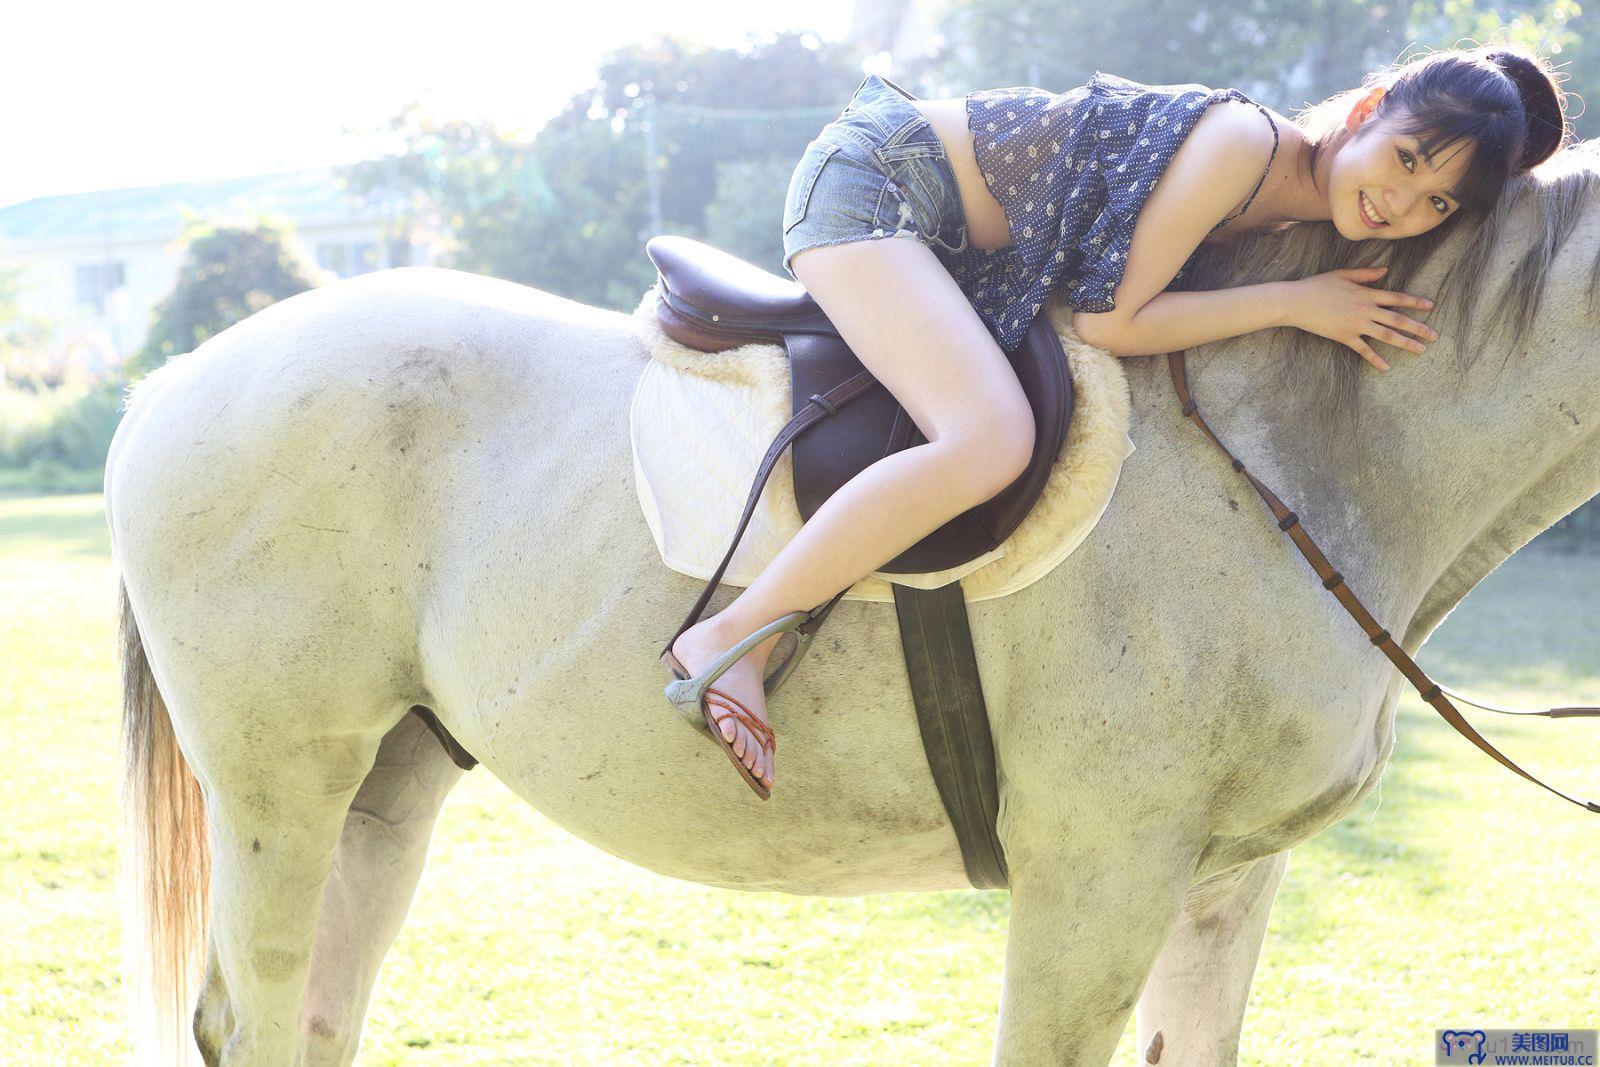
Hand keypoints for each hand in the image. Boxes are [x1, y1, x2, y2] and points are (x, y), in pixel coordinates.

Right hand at [1286, 266, 1437, 371]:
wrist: (1297, 302)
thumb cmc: (1317, 286)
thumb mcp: (1342, 274)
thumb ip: (1366, 274)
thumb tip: (1385, 271)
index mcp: (1366, 294)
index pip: (1397, 298)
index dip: (1415, 302)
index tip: (1431, 306)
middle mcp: (1366, 310)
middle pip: (1397, 320)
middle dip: (1418, 328)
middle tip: (1435, 335)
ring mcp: (1356, 325)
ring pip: (1386, 336)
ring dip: (1405, 343)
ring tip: (1421, 350)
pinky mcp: (1344, 337)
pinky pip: (1363, 350)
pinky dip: (1375, 359)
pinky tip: (1386, 367)